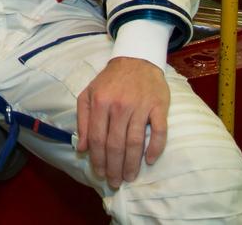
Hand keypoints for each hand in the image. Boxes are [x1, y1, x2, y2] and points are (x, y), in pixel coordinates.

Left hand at [76, 56, 169, 187]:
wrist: (136, 60)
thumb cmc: (110, 80)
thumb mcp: (88, 94)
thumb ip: (83, 120)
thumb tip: (81, 148)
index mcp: (99, 103)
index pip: (97, 138)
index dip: (97, 159)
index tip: (99, 173)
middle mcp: (119, 106)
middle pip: (115, 144)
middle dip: (114, 167)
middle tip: (115, 182)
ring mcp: (140, 106)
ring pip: (135, 142)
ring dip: (132, 164)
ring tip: (129, 177)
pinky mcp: (158, 106)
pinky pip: (159, 131)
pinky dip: (155, 148)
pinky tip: (149, 160)